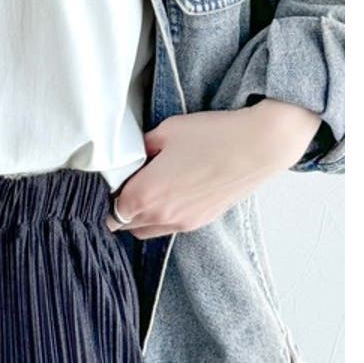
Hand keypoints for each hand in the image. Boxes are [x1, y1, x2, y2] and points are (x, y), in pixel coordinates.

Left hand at [104, 101, 322, 238]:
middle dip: (118, 208)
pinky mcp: (202, 221)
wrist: (257, 147)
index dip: (106, 194)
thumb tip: (130, 156)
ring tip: (144, 188)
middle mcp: (163, 216)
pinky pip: (169, 228)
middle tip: (122, 183)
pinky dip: (160, 217)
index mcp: (146, 194)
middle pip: (125, 225)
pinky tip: (168, 193)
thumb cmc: (210, 136)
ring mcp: (184, 223)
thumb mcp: (164, 132)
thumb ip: (140, 148)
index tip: (108, 180)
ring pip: (147, 231)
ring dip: (138, 216)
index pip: (111, 209)